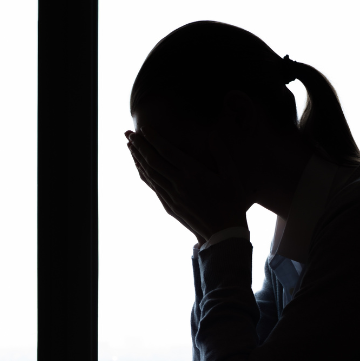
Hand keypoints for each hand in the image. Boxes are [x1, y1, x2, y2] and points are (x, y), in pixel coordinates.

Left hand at [126, 127, 247, 244]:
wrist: (224, 232)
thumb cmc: (231, 202)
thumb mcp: (231, 176)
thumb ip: (221, 153)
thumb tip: (213, 134)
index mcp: (194, 173)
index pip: (168, 151)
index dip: (154, 138)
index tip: (143, 128)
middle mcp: (179, 183)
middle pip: (153, 161)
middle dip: (139, 145)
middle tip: (127, 133)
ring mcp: (172, 196)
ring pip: (150, 174)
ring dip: (137, 159)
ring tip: (129, 146)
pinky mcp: (170, 206)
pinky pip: (153, 187)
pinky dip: (144, 175)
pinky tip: (139, 168)